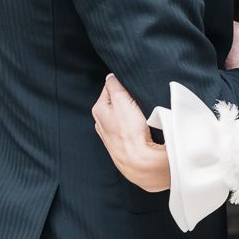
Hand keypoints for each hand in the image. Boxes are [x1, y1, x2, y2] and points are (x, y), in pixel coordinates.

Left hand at [92, 75, 170, 192]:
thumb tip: (111, 77)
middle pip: (115, 102)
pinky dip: (133, 126)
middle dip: (126, 99)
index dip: (123, 85)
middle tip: (138, 102)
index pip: (110, 87)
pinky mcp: (121, 145)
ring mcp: (110, 135)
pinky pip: (127, 129)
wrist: (140, 162)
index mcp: (98, 109)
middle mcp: (100, 122)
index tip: (133, 89)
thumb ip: (114, 85)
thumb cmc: (130, 131)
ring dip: (131, 114)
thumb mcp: (122, 100)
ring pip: (122, 116)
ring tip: (141, 117)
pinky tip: (140, 129)